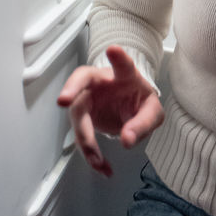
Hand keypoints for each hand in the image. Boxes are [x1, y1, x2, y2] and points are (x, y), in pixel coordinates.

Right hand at [57, 45, 164, 176]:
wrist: (127, 107)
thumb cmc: (138, 101)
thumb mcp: (151, 111)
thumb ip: (144, 123)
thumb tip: (127, 140)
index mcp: (124, 75)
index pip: (122, 64)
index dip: (118, 57)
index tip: (112, 49)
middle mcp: (100, 82)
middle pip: (81, 80)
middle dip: (71, 88)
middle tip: (63, 100)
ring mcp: (87, 97)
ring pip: (78, 115)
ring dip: (85, 139)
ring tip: (98, 160)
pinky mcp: (82, 116)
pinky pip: (81, 135)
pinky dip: (90, 154)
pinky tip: (101, 167)